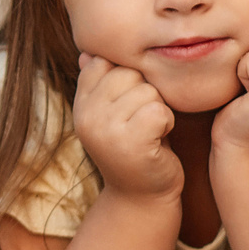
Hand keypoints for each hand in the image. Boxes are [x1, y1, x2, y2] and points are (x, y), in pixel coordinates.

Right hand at [71, 54, 182, 198]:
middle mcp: (86, 115)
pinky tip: (159, 139)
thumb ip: (100, 84)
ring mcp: (104, 129)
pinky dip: (167, 122)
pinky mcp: (130, 142)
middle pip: (128, 73)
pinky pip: (159, 109)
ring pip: (147, 90)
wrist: (140, 197)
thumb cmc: (134, 148)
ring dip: (158, 109)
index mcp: (80, 104)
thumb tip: (87, 52)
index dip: (128, 80)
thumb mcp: (112, 114)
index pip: (104, 62)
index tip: (128, 107)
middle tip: (142, 122)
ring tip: (150, 132)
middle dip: (146, 93)